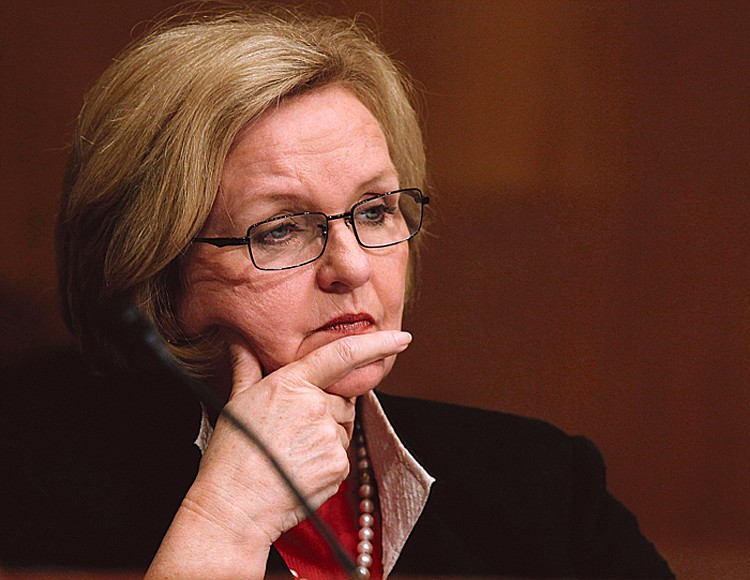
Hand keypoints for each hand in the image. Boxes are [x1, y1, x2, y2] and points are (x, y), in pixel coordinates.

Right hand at [147, 329, 410, 577]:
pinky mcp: (338, 463)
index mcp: (291, 383)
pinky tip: (301, 469)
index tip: (402, 338)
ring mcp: (329, 435)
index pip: (343, 354)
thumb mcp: (235, 401)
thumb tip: (238, 340)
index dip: (377, 344)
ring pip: (343, 429)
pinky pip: (342, 456)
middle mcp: (315, 404)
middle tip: (293, 432)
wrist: (235, 503)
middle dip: (327, 411)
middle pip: (342, 400)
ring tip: (292, 453)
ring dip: (327, 437)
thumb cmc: (233, 452)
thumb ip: (247, 367)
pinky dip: (327, 462)